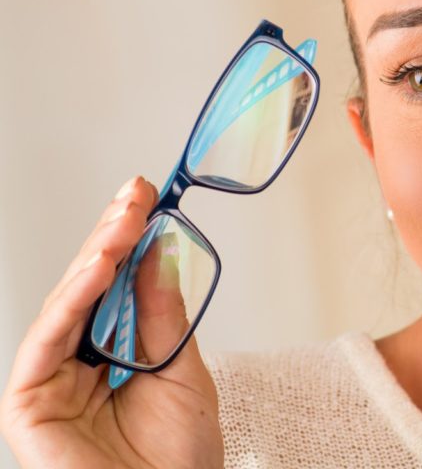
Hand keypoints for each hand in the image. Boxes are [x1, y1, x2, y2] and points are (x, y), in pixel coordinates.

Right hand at [0, 177, 223, 468]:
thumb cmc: (177, 457)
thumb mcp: (180, 367)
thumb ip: (161, 312)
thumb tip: (158, 248)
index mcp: (110, 351)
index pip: (114, 284)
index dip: (127, 239)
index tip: (149, 196)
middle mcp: (75, 361)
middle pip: (86, 287)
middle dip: (112, 235)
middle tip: (138, 194)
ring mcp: (48, 380)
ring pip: (66, 303)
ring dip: (97, 256)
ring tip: (125, 220)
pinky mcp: (26, 402)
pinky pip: (47, 339)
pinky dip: (74, 299)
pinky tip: (101, 265)